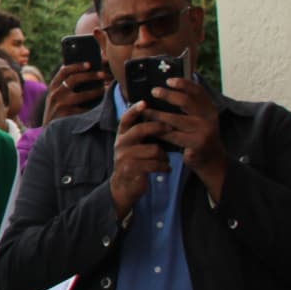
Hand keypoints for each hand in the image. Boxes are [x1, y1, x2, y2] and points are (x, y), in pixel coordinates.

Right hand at [43, 61, 108, 124]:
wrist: (48, 132)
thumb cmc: (56, 112)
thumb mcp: (55, 98)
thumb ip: (63, 87)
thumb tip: (85, 74)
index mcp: (53, 88)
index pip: (64, 71)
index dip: (77, 66)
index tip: (89, 64)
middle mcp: (56, 94)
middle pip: (75, 79)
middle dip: (91, 75)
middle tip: (103, 74)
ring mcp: (62, 105)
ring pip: (84, 94)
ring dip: (98, 91)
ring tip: (106, 89)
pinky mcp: (69, 116)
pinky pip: (86, 109)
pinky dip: (95, 106)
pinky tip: (102, 105)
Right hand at [110, 101, 168, 215]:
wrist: (124, 187)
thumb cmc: (134, 163)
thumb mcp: (133, 146)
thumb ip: (140, 134)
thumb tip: (159, 117)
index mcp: (122, 136)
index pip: (126, 119)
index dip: (134, 110)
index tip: (145, 102)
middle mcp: (121, 144)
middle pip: (141, 130)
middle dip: (158, 128)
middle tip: (169, 128)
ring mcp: (124, 157)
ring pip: (153, 149)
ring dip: (164, 155)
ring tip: (165, 160)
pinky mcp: (131, 169)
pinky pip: (155, 164)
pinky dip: (164, 166)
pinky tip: (166, 169)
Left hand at [148, 78, 227, 198]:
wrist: (212, 160)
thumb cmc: (199, 136)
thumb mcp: (200, 119)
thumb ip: (189, 107)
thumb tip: (166, 90)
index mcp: (210, 109)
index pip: (198, 91)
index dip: (184, 83)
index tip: (169, 80)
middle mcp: (208, 118)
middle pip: (185, 102)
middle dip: (167, 95)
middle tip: (154, 91)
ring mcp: (203, 132)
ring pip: (175, 120)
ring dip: (157, 115)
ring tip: (146, 111)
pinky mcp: (196, 145)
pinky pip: (172, 136)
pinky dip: (160, 132)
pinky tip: (151, 130)